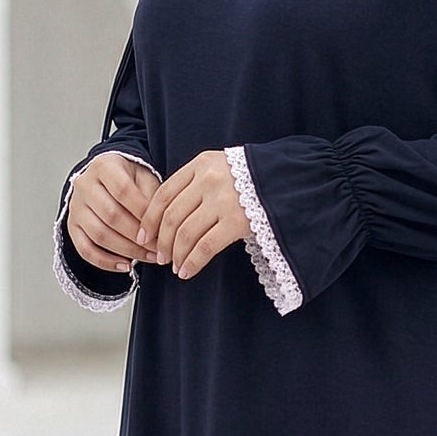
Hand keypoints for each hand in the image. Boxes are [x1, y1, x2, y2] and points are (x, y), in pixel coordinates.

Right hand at [67, 156, 161, 272]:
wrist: (105, 180)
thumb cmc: (129, 179)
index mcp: (104, 167)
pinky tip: (125, 266)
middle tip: (159, 249)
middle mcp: (84, 185)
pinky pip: (85, 249)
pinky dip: (106, 262)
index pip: (123, 190)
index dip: (143, 212)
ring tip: (149, 257)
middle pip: (111, 215)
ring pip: (99, 234)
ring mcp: (75, 207)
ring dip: (127, 251)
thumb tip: (160, 228)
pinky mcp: (72, 226)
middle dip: (138, 236)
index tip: (161, 229)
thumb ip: (153, 197)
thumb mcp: (145, 178)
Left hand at [134, 150, 250, 280]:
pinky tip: (187, 271)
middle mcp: (208, 180)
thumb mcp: (221, 167)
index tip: (144, 235)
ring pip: (184, 234)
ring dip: (175, 255)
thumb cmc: (256, 177)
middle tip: (159, 256)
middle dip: (161, 241)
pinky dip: (192, 262)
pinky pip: (205, 247)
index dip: (149, 219)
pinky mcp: (237, 222)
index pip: (163, 194)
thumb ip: (197, 182)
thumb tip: (168, 215)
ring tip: (174, 266)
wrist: (292, 179)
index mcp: (201, 164)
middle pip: (171, 216)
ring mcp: (223, 200)